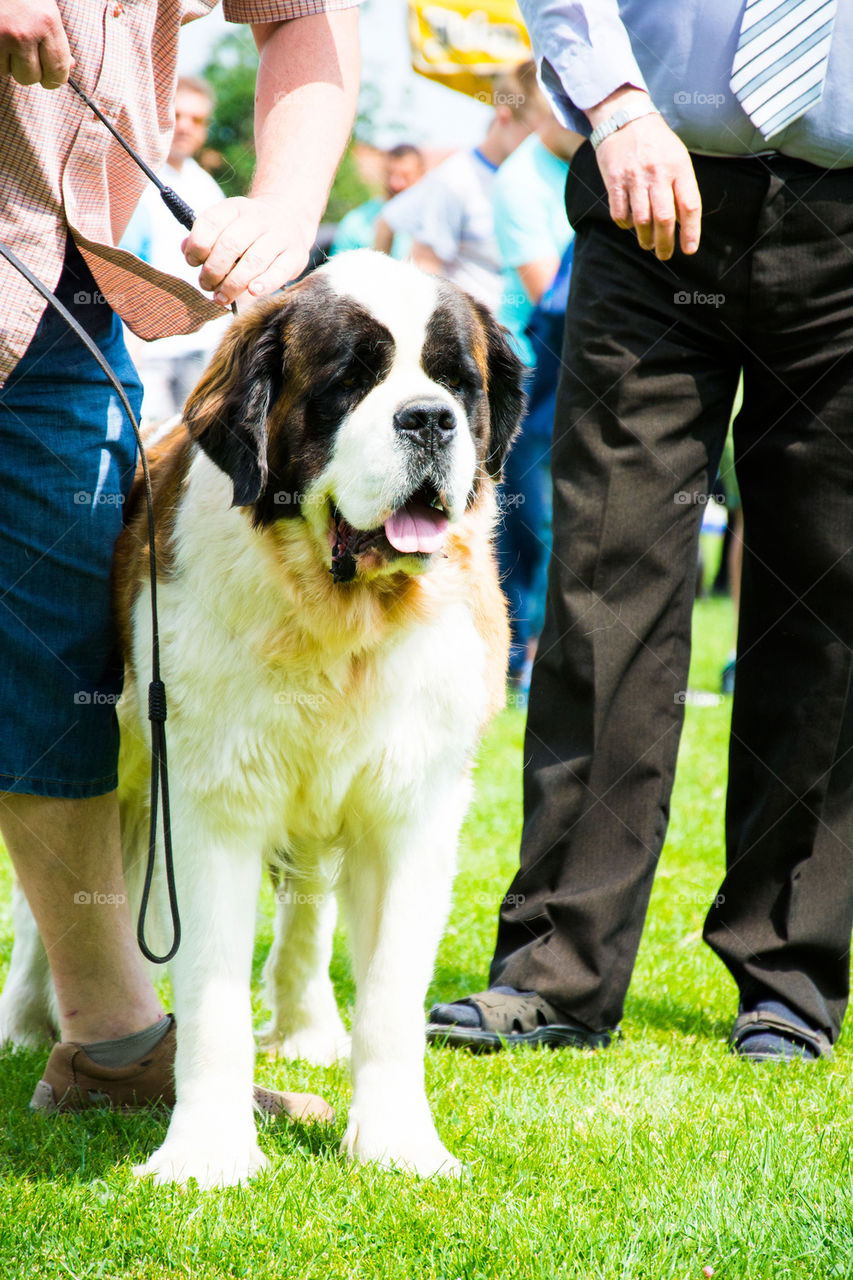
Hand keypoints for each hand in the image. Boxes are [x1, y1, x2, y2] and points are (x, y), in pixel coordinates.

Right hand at [0, 0, 71, 88]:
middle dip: (27, 70)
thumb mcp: (45, 10)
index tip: (48, 75)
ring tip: (7, 38)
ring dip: (8, 62)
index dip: (53, 78)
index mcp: (48, 23)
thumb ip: (55, 39)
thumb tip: (69, 67)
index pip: (58, 71)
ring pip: (9, 72)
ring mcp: (3, 36)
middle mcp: (27, 32)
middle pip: (31, 78)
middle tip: (23, 52)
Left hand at [182, 196, 314, 305]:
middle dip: (213, 270)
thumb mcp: (226, 224)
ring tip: (222, 296)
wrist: (290, 219)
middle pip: (230, 245)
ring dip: (233, 284)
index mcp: (235, 207)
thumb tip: (186, 250)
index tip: (193, 262)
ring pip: (253, 261)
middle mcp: (258, 218)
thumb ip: (204, 236)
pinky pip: (278, 272)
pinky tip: (252, 292)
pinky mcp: (295, 255)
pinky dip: (264, 284)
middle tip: (207, 285)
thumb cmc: (249, 231)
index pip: (211, 222)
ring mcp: (279, 235)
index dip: (197, 246)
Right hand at [587, 89, 700, 259]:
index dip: (691, 232)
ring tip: (647, 244)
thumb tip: (682, 224)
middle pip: (664, 219)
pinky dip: (625, 225)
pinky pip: (620, 213)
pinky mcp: (614, 180)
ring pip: (641, 220)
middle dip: (665, 243)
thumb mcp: (677, 158)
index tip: (689, 250)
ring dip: (645, 238)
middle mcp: (658, 173)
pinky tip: (629, 225)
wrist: (625, 118)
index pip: (690, 206)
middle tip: (664, 255)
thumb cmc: (656, 144)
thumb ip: (681, 187)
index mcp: (679, 167)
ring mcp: (635, 177)